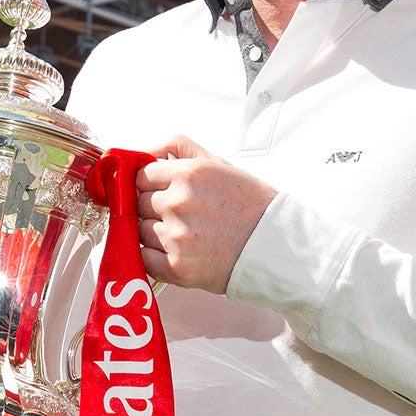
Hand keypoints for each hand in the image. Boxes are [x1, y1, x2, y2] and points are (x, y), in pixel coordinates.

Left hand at [134, 136, 276, 292]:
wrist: (276, 247)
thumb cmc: (251, 206)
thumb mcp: (220, 164)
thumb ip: (180, 149)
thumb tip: (148, 152)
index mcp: (188, 175)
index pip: (141, 176)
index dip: (150, 184)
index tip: (161, 192)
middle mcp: (179, 203)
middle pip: (138, 203)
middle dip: (154, 209)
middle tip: (181, 216)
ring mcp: (176, 237)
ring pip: (139, 231)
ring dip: (155, 233)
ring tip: (186, 235)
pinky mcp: (177, 267)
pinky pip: (144, 258)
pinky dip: (154, 257)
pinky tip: (177, 252)